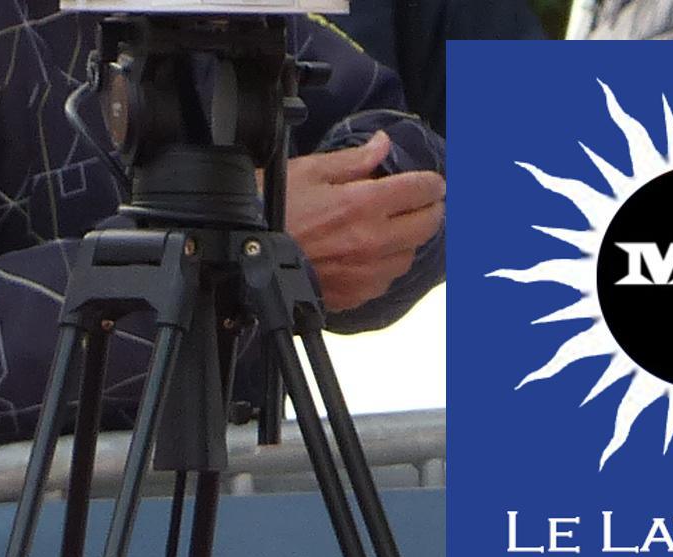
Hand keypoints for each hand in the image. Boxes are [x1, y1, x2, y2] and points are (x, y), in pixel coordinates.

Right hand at [284, 135, 443, 319]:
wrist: (240, 260)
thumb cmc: (268, 213)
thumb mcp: (309, 171)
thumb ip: (354, 160)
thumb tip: (382, 145)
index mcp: (363, 204)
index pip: (422, 190)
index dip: (432, 182)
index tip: (430, 182)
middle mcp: (370, 241)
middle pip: (427, 226)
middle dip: (430, 210)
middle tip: (422, 203)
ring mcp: (362, 272)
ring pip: (408, 256)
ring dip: (407, 241)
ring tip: (393, 231)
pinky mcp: (349, 295)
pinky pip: (384, 282)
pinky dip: (384, 267)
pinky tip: (371, 256)